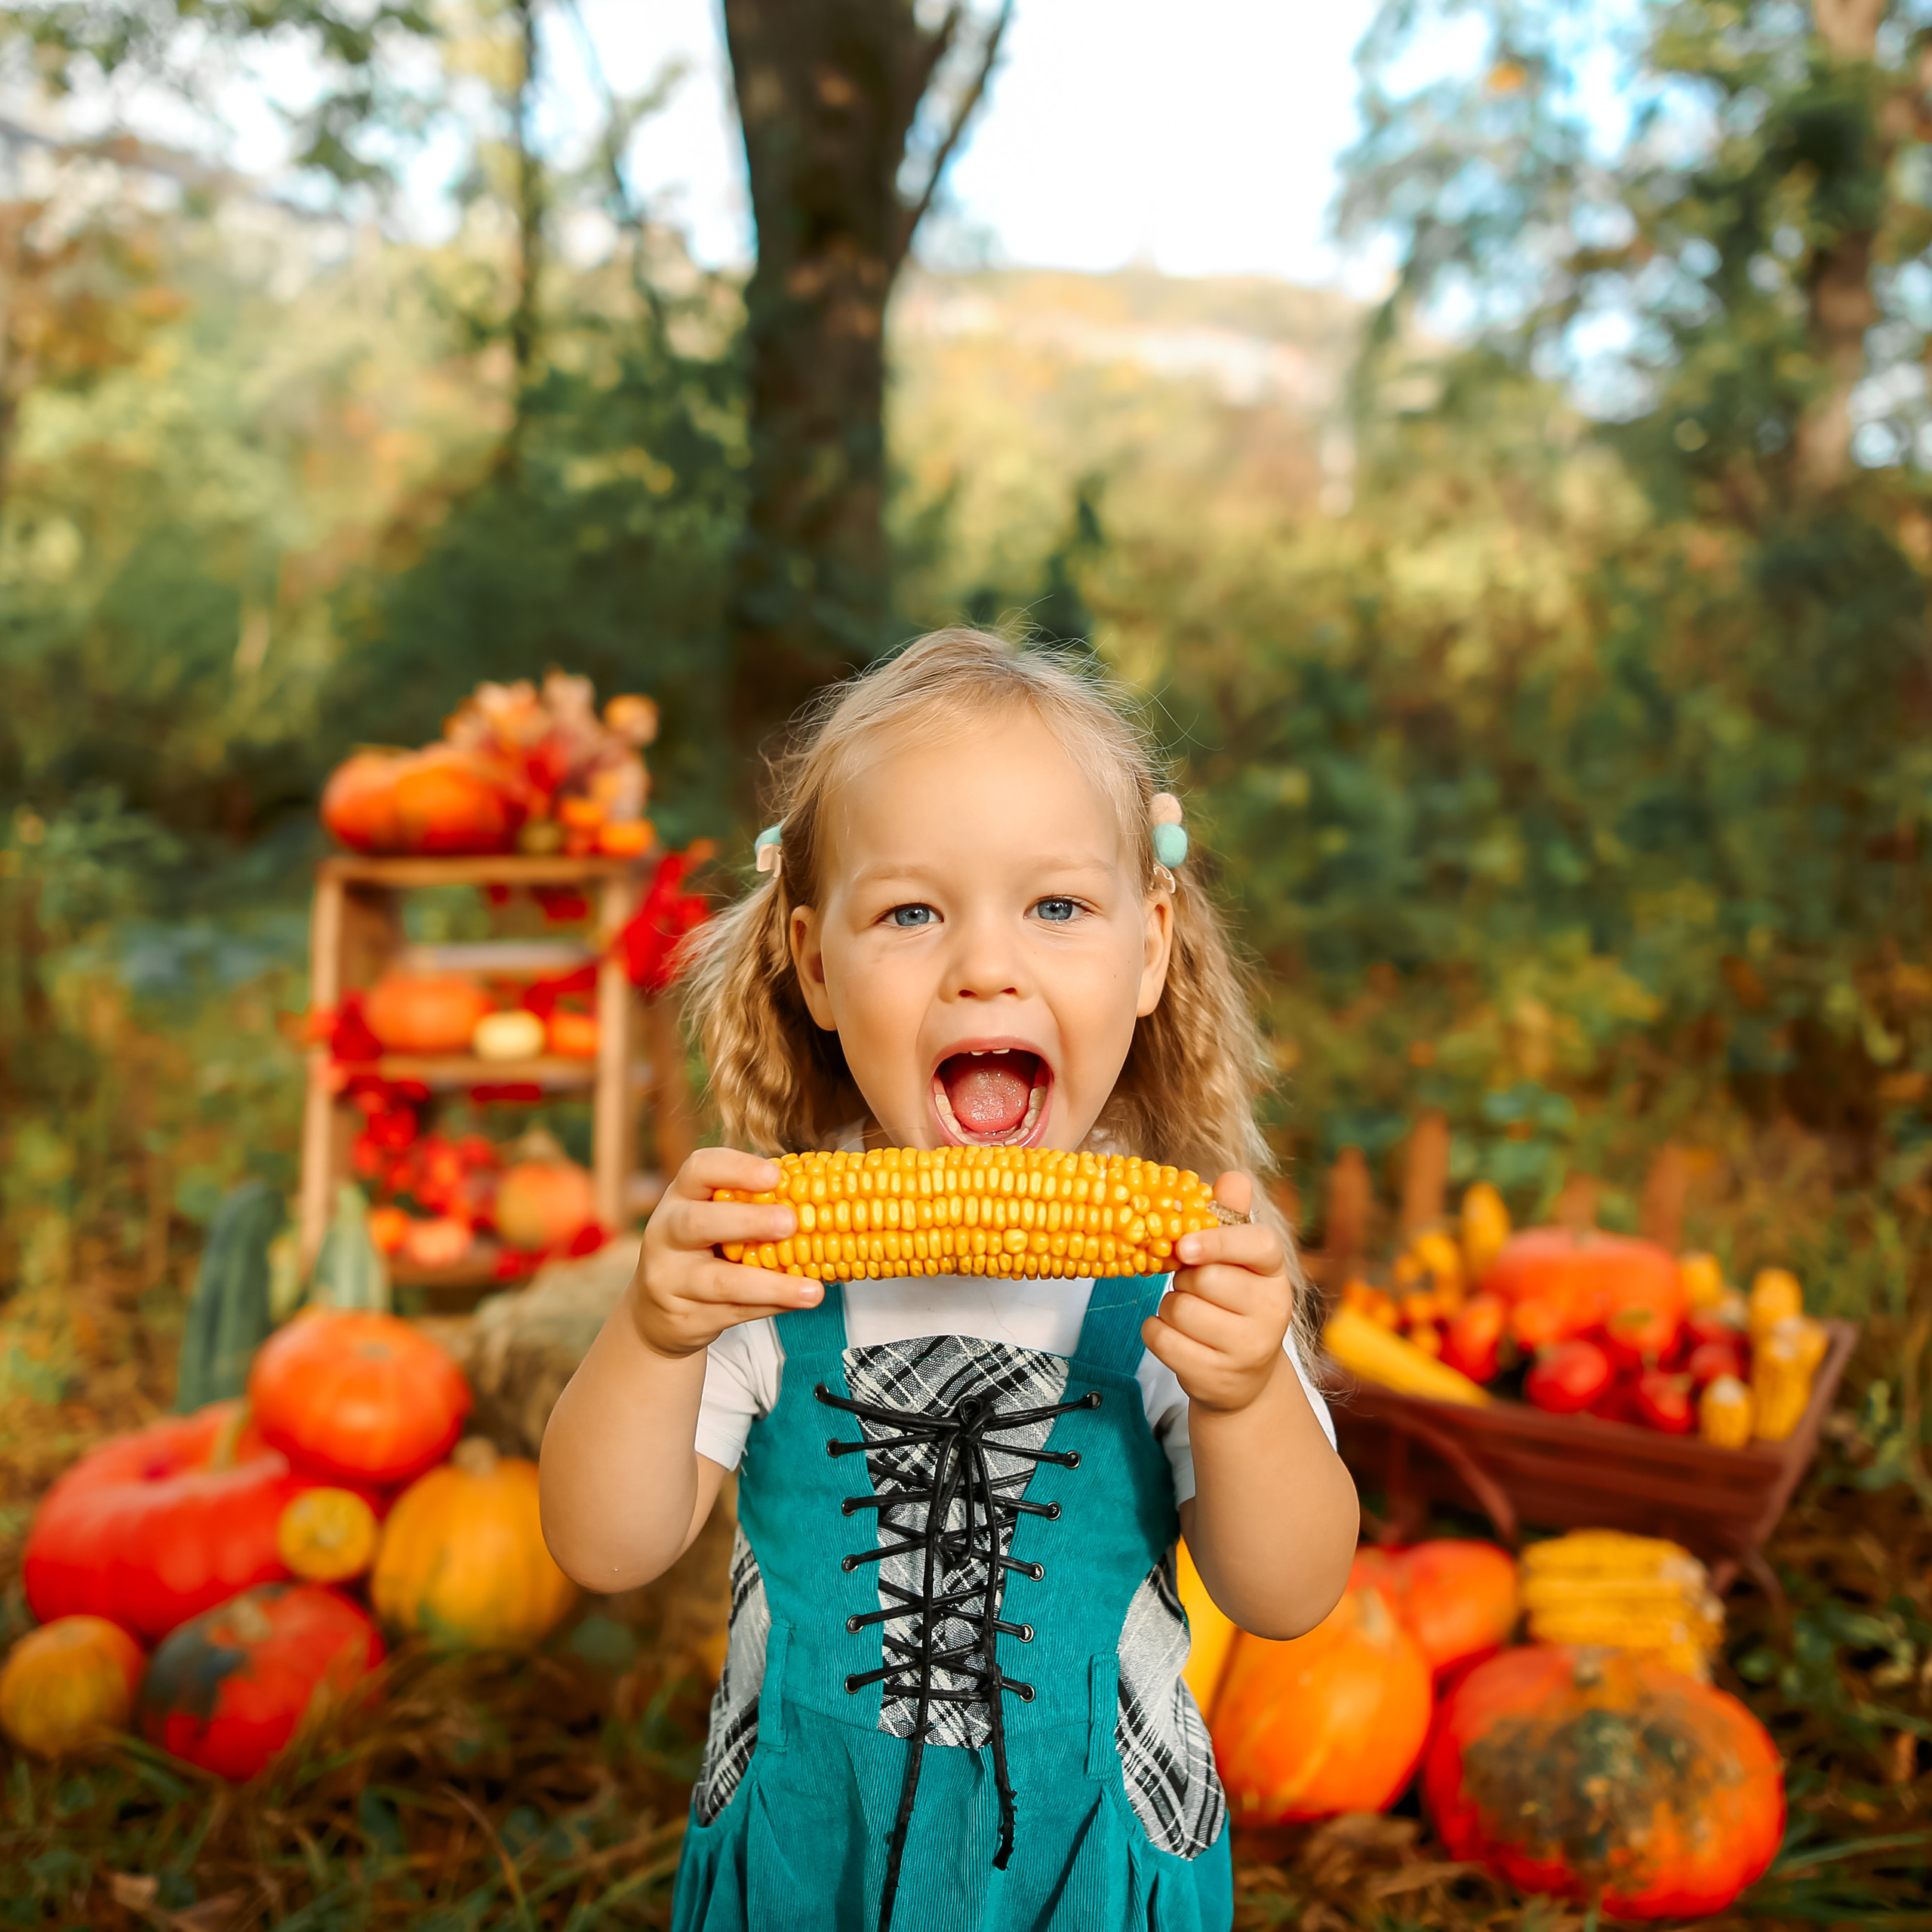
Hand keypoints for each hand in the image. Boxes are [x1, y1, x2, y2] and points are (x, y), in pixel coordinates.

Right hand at [628, 1147, 813, 1360]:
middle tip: (791, 1222)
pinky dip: (771, 1307)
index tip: (775, 1175)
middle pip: (698, 1222)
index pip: (699, 1169)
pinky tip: (799, 1301)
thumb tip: (826, 1193)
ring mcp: (671, 1279)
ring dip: (772, 1286)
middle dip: (747, 1221)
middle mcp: (667, 1233)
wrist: (659, 1311)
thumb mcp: (716, 1218)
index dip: (736, 1168)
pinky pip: (734, 1313)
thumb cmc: (705, 1248)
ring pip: (721, 1282)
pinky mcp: (684, 1316)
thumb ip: (755, 1205)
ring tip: (813, 1291)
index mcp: (681, 1196)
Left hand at [1141, 1171, 1292, 1415]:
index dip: (1219, 1240)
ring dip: (1169, 1306)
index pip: (1259, 1245)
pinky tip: (1176, 1335)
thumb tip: (1234, 1177)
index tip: (1185, 1246)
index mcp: (1276, 1272)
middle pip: (1204, 1278)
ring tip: (1188, 1313)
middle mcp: (1272, 1312)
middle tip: (1193, 1286)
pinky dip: (1156, 1332)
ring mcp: (1248, 1349)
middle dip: (1184, 1278)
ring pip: (1179, 1309)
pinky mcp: (1216, 1377)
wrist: (1242, 1376)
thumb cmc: (1233, 1301)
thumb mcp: (1237, 1259)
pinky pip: (1162, 1339)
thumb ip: (1230, 1216)